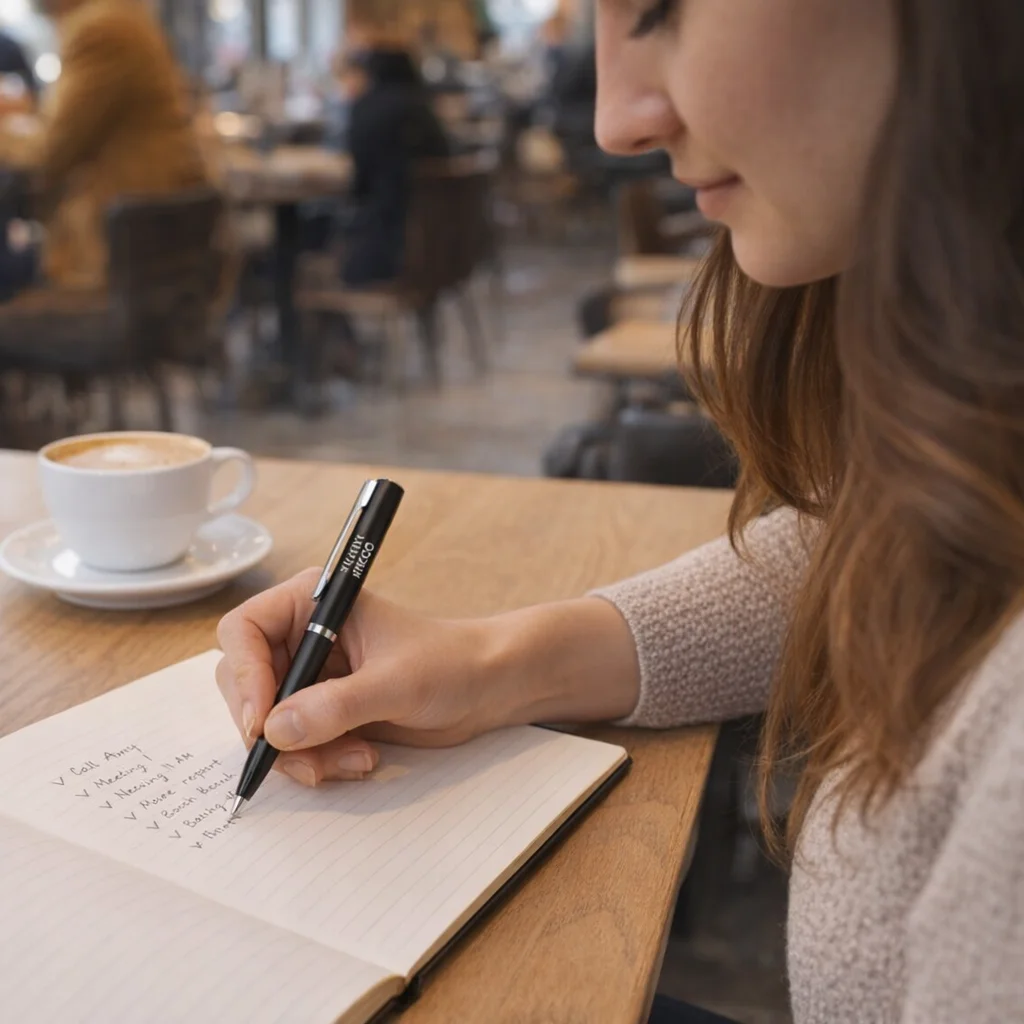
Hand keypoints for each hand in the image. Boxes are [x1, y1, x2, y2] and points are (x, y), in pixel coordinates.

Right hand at [216, 568, 514, 787]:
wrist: (486, 689)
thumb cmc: (450, 663)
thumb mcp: (395, 683)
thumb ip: (335, 706)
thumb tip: (275, 730)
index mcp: (312, 602)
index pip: (242, 632)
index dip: (244, 677)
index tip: (262, 723)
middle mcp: (303, 636)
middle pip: (244, 685)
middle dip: (272, 729)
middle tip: (306, 757)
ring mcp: (311, 677)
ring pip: (268, 724)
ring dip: (302, 754)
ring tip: (354, 761)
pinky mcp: (324, 711)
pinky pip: (294, 745)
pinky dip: (317, 762)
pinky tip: (361, 761)